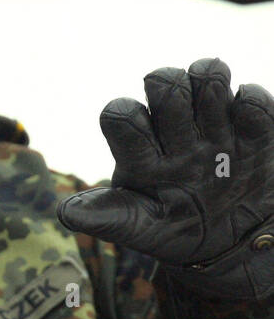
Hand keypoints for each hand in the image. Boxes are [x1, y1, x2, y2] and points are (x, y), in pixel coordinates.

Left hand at [57, 58, 273, 298]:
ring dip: (209, 81)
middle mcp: (172, 129)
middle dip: (169, 89)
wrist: (235, 243)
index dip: (127, 117)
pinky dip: (251, 103)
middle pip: (163, 83)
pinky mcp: (253, 128)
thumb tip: (65, 212)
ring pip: (205, 75)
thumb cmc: (174, 231)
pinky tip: (249, 132)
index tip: (147, 151)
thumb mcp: (141, 229)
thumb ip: (106, 216)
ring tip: (216, 120)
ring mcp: (212, 124)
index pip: (121, 115)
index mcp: (138, 150)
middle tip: (184, 127)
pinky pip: (252, 99)